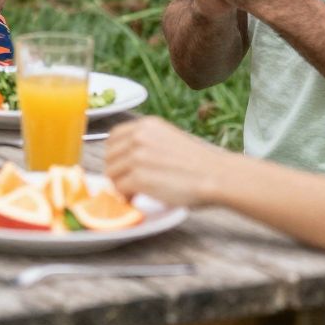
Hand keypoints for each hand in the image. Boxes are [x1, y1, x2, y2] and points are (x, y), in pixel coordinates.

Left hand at [103, 115, 224, 208]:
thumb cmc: (198, 163)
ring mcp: (137, 156)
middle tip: (126, 184)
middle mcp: (139, 136)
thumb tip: (126, 159)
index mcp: (147, 125)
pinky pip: (120, 189)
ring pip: (112, 174)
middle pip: (109, 156)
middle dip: (115, 172)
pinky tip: (136, 200)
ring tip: (133, 193)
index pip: (113, 137)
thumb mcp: (169, 139)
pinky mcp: (139, 177)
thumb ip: (147, 144)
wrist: (216, 175)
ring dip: (119, 186)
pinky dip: (125, 197)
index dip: (115, 155)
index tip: (120, 166)